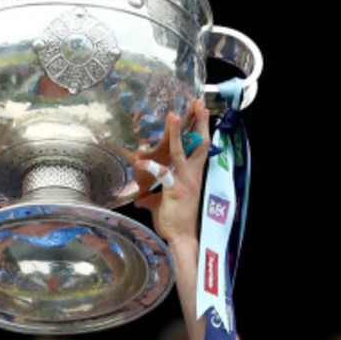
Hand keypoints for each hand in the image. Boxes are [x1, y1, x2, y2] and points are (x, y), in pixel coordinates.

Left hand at [133, 99, 209, 245]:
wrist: (181, 238)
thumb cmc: (175, 222)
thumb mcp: (162, 205)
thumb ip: (152, 198)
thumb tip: (140, 198)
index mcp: (193, 175)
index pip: (200, 147)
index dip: (201, 128)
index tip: (201, 110)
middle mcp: (193, 175)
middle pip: (199, 143)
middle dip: (199, 121)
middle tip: (198, 101)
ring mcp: (185, 181)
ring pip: (182, 152)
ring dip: (177, 133)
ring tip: (173, 114)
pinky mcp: (175, 190)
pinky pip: (163, 175)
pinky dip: (150, 167)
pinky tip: (139, 160)